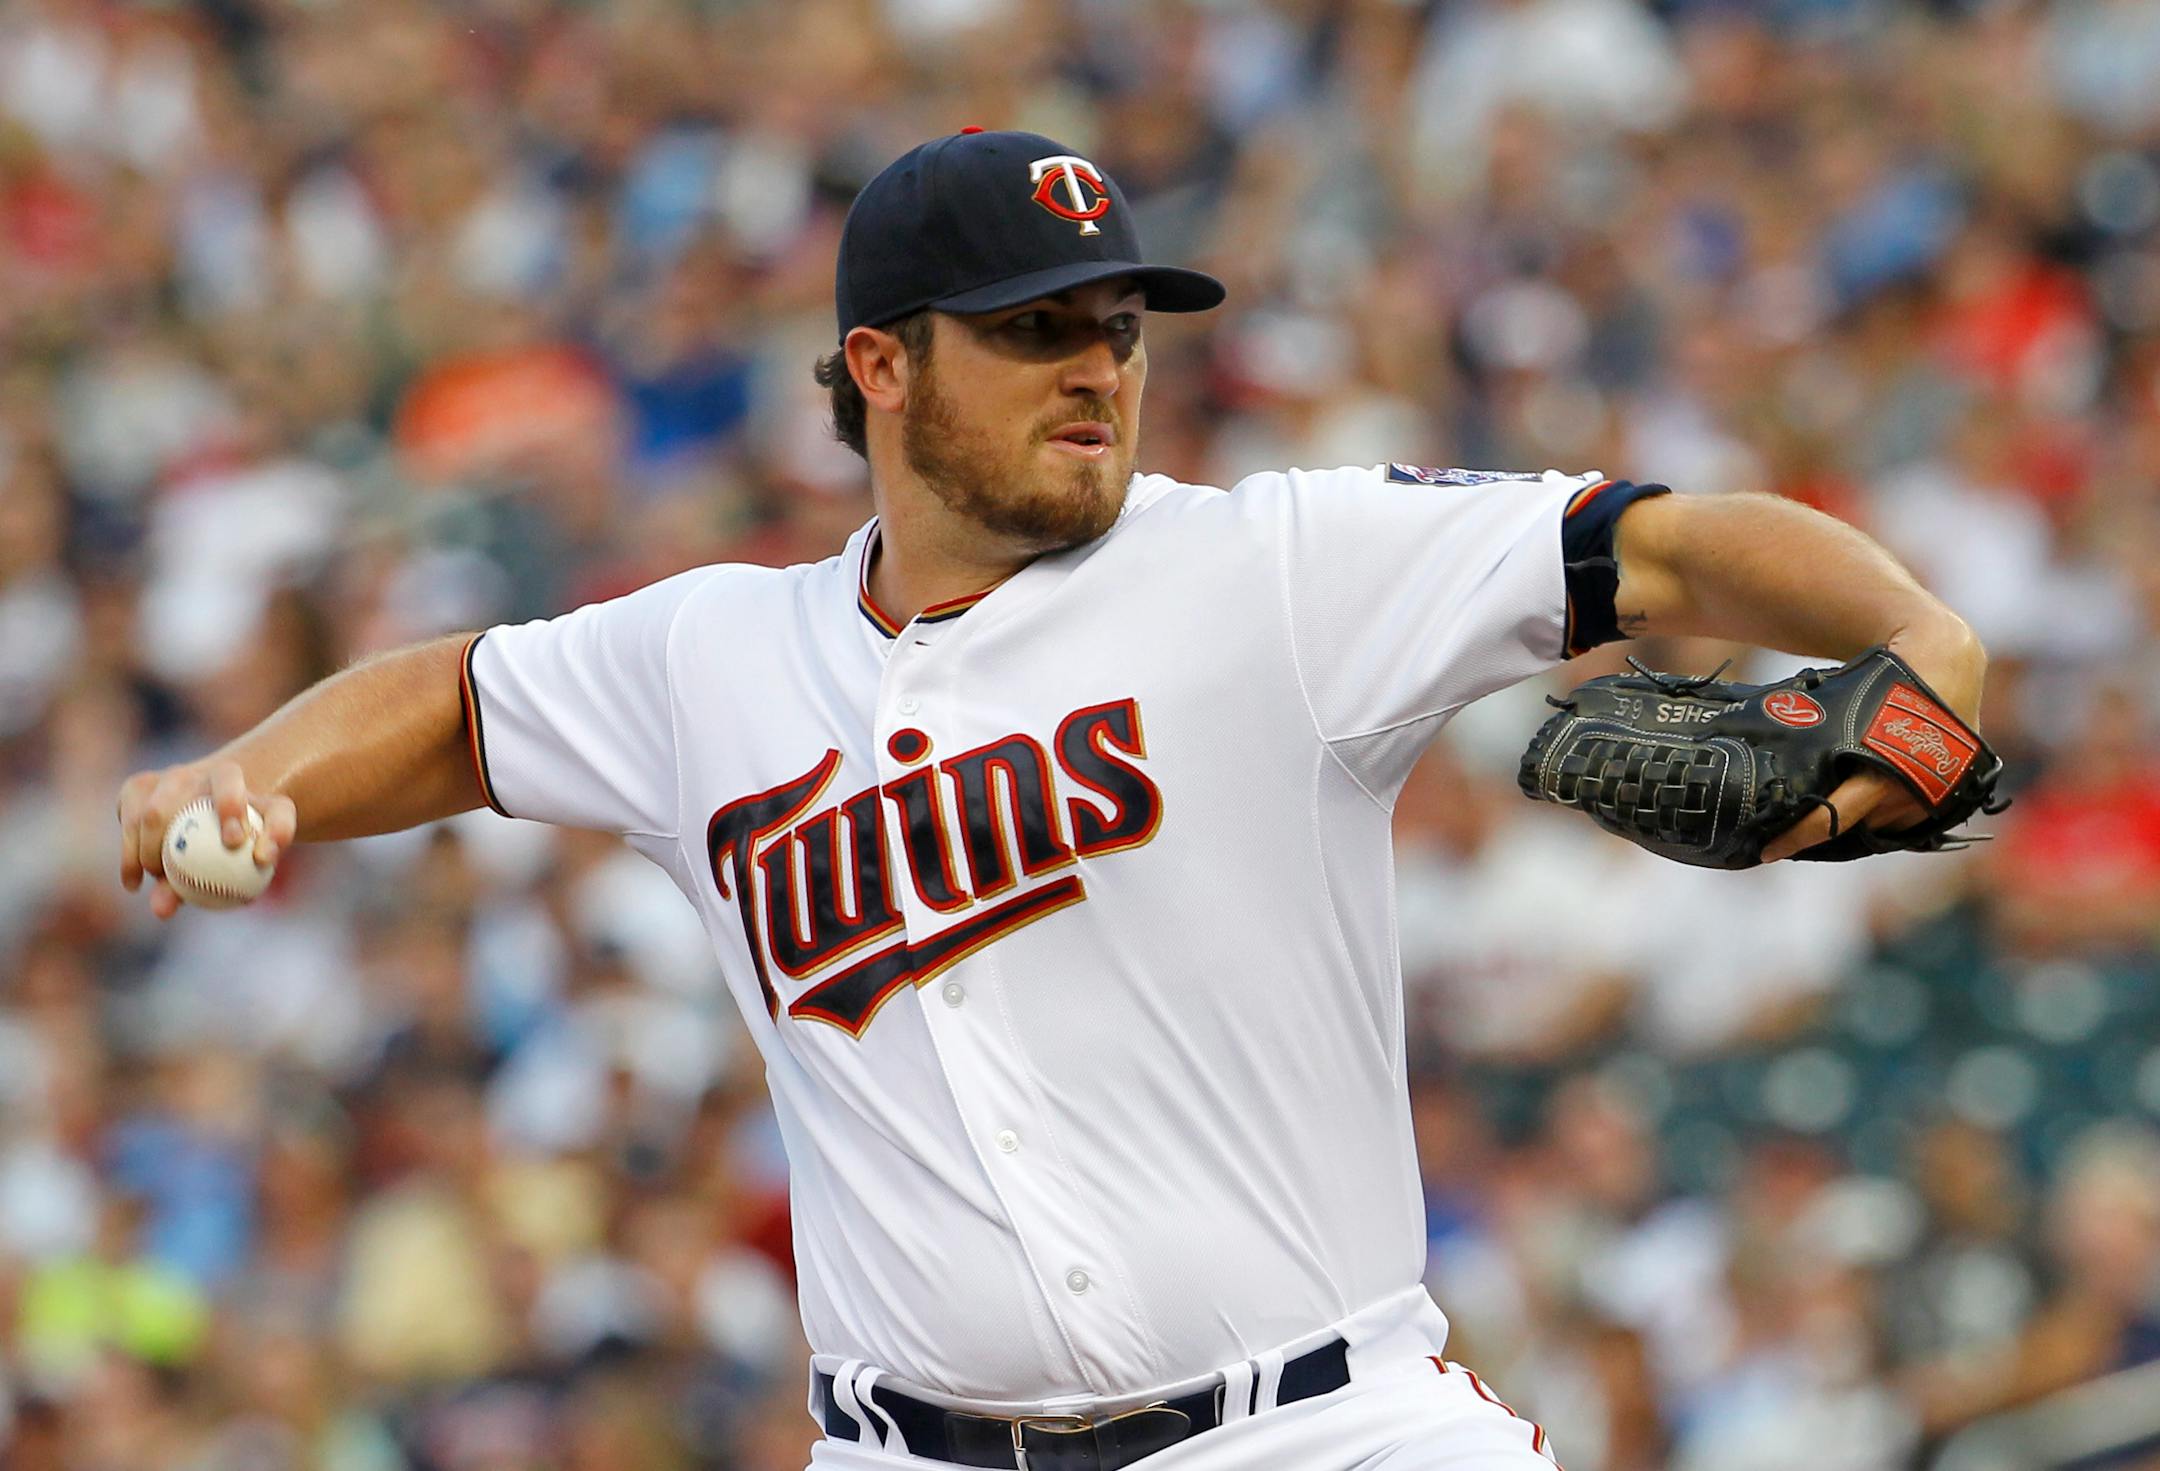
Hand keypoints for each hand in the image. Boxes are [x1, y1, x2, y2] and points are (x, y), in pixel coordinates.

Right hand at [116, 760, 296, 919]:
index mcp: (226, 774)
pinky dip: (129, 859)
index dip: (230, 807)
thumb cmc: (251, 824)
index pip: (228, 782)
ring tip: (160, 879)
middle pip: (169, 802)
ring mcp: (157, 780)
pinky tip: (135, 885)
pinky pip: (127, 826)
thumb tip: (262, 859)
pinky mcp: (135, 790)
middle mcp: (187, 772)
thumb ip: (274, 839)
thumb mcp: (274, 828)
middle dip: (166, 840)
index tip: (235, 842)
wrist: (219, 809)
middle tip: (177, 877)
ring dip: (147, 853)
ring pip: (144, 817)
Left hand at [1762, 619, 1986, 862]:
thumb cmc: (1885, 683)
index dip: (1795, 838)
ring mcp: (1932, 798)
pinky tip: (1869, 796)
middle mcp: (1907, 792)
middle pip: (1854, 829)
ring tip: (1836, 800)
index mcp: (1878, 772)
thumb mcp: (1841, 708)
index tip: (1766, 851)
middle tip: (1792, 830)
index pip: (1829, 820)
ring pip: (1881, 825)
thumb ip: (1814, 741)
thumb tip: (1759, 752)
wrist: (1943, 665)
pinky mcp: (1948, 797)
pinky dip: (1885, 811)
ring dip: (1859, 819)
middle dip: (1823, 829)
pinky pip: (1907, 819)